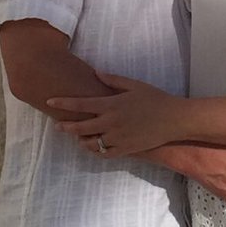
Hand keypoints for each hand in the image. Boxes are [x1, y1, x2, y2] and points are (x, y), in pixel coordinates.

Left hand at [48, 73, 183, 158]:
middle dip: (66, 126)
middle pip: (80, 127)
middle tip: (58, 126)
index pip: (80, 104)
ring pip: (90, 143)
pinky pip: (104, 153)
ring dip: (81, 140)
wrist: (174, 119)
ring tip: (78, 137)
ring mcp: (118, 138)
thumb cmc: (155, 98)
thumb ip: (113, 80)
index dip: (63, 103)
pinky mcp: (126, 149)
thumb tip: (96, 73)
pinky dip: (96, 151)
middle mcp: (111, 123)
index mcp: (112, 104)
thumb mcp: (134, 85)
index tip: (50, 102)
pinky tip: (93, 147)